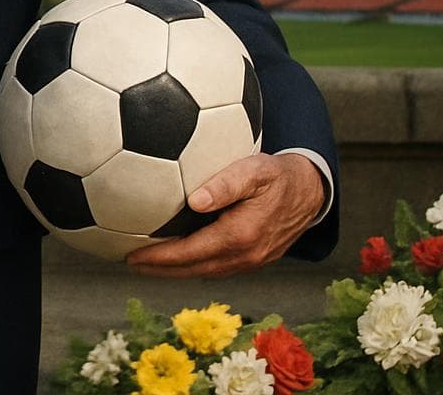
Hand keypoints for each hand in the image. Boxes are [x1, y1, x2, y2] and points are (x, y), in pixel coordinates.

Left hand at [125, 152, 324, 277]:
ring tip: (149, 263)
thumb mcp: (254, 169)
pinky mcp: (255, 259)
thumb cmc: (279, 175)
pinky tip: (181, 257)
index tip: (133, 255)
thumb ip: (226, 183)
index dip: (160, 257)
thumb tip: (195, 200)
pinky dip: (195, 265)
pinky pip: (218, 268)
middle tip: (130, 263)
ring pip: (205, 272)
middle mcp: (245, 255)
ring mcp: (252, 261)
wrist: (312, 191)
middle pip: (193, 269)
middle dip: (160, 270)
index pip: (190, 252)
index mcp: (240, 235)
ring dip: (176, 271)